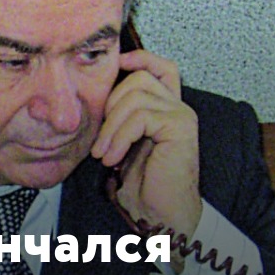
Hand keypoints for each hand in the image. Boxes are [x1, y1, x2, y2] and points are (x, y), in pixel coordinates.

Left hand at [91, 50, 202, 240]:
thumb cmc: (143, 187)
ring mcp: (181, 116)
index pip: (161, 67)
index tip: (116, 65)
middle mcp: (178, 108)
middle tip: (101, 140)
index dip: (140, 58)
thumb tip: (93, 97)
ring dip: (111, 126)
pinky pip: (141, 116)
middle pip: (139, 78)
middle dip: (111, 104)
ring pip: (136, 96)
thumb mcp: (122, 145)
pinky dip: (120, 136)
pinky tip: (114, 158)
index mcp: (166, 110)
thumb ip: (119, 119)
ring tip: (105, 154)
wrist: (160, 216)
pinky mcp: (180, 127)